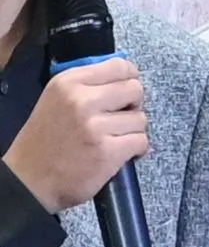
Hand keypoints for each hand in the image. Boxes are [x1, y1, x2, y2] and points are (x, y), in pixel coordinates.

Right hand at [2, 58, 146, 212]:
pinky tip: (119, 153)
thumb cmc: (45, 140)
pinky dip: (135, 150)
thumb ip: (87, 86)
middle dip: (133, 105)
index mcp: (68, 82)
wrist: (29, 180)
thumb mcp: (56, 100)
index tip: (125, 92)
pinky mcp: (107, 151)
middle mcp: (82, 100)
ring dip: (133, 131)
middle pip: (135, 90)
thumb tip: (126, 76)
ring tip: (113, 139)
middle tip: (120, 118)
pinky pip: (141, 141)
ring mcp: (95, 126)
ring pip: (141, 119)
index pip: (119, 66)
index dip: (129, 79)